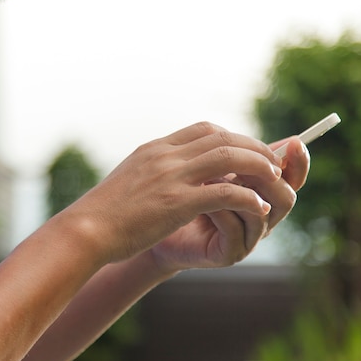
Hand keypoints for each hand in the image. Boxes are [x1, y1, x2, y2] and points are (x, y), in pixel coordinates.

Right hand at [55, 122, 282, 263]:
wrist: (86, 230)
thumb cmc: (106, 213)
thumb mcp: (130, 179)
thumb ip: (153, 170)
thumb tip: (170, 171)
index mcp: (155, 149)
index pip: (204, 129)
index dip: (234, 137)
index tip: (248, 151)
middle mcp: (165, 156)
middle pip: (222, 137)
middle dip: (254, 147)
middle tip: (272, 162)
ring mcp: (170, 177)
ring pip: (228, 156)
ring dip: (258, 165)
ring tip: (274, 179)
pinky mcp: (175, 203)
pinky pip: (223, 191)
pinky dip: (247, 196)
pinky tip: (258, 207)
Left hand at [147, 137, 309, 272]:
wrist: (152, 232)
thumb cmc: (179, 197)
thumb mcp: (208, 168)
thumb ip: (236, 153)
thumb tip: (278, 134)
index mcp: (260, 194)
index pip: (292, 178)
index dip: (299, 161)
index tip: (296, 141)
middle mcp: (259, 217)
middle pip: (286, 197)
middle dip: (267, 175)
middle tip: (244, 160)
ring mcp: (246, 238)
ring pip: (263, 213)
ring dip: (237, 188)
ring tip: (208, 178)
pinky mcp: (228, 253)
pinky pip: (235, 229)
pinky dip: (218, 208)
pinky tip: (197, 197)